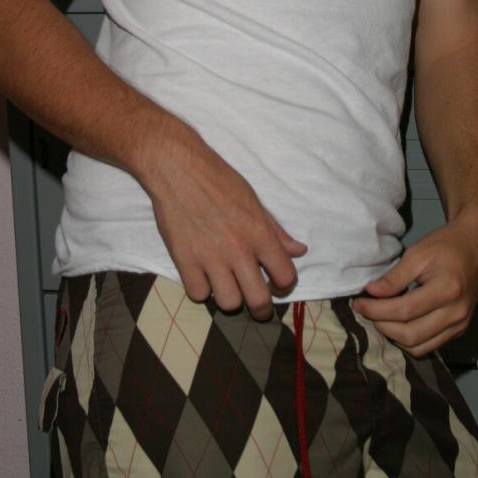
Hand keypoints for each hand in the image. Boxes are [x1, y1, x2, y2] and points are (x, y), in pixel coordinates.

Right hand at [143, 121, 306, 319]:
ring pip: (229, 303)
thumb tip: (299, 251)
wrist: (179, 169)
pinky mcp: (184, 261)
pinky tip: (202, 275)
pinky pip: (198, 294)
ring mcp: (210, 258)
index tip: (276, 285)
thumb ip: (276, 231)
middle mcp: (238, 249)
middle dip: (261, 307)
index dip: (284, 286)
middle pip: (258, 301)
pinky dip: (201, 288)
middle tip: (256, 301)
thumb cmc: (219, 180)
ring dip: (230, 297)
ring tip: (226, 284)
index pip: (285, 276)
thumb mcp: (254, 201)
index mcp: (260, 233)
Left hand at [351, 212, 477, 356]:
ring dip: (394, 337)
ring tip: (381, 317)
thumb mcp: (418, 253)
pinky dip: (409, 340)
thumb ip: (394, 277)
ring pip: (419, 347)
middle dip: (382, 325)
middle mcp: (457, 313)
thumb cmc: (448, 245)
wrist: (477, 245)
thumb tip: (371, 293)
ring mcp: (460, 325)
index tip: (358, 303)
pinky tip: (398, 323)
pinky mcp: (460, 330)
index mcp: (448, 290)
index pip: (404, 311)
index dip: (376, 310)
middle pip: (411, 335)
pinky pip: (429, 346)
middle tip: (366, 311)